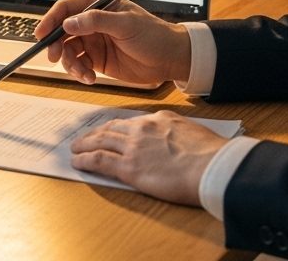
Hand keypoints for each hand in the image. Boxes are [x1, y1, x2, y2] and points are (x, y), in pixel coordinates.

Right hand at [35, 0, 190, 85]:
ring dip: (70, 64)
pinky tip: (90, 78)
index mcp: (99, 6)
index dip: (51, 20)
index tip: (40, 34)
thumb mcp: (126, 24)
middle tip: (53, 57)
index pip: (66, 8)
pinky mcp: (97, 60)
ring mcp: (94, 41)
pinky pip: (78, 65)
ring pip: (67, 51)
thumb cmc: (154, 35)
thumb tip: (69, 22)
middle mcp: (92, 22)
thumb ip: (97, 21)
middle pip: (62, 31)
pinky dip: (79, 73)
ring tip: (84, 74)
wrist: (170, 59)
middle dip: (55, 45)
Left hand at [69, 111, 227, 204]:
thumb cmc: (211, 155)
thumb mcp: (193, 133)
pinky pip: (99, 160)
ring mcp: (134, 147)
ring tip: (75, 148)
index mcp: (160, 119)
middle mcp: (143, 129)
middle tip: (83, 137)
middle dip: (94, 133)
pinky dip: (85, 160)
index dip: (116, 127)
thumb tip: (174, 141)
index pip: (131, 122)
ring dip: (84, 144)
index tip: (109, 130)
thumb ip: (177, 134)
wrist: (212, 166)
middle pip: (111, 128)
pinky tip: (77, 162)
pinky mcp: (129, 167)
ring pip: (101, 141)